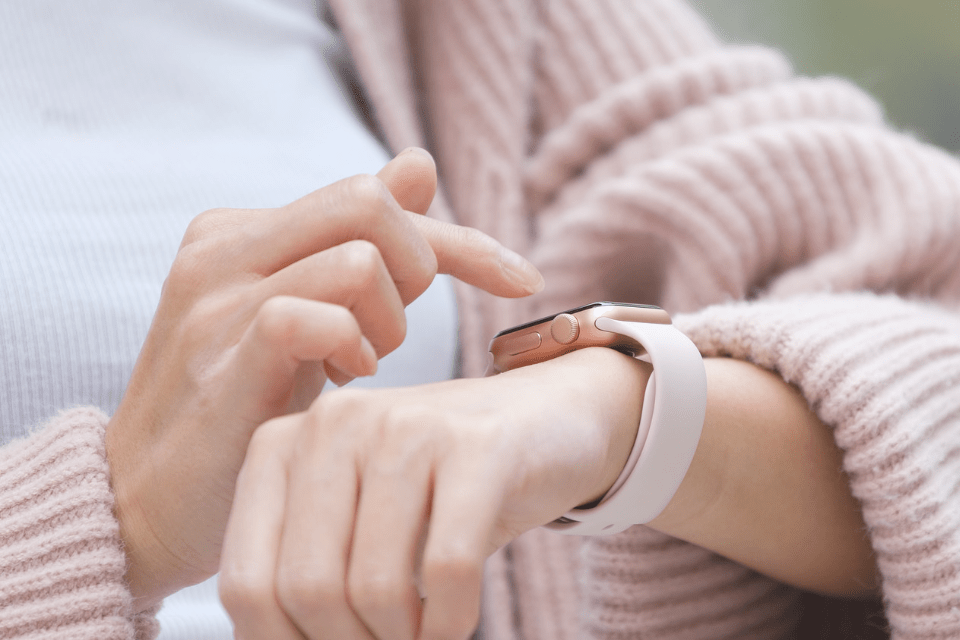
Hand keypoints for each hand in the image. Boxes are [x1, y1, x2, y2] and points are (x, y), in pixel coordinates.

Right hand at [104, 148, 544, 606]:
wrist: (146, 503)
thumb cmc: (242, 407)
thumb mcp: (303, 314)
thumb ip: (356, 244)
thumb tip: (418, 163)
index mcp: (245, 230)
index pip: (376, 196)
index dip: (462, 239)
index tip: (522, 279)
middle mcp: (224, 246)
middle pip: (371, 202)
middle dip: (420, 269)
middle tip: (394, 334)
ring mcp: (216, 298)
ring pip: (358, 259)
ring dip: (390, 321)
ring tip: (362, 365)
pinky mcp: (222, 355)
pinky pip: (316, 316)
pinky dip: (353, 347)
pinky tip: (342, 382)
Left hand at [218, 348, 649, 639]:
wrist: (542, 417)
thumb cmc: (438, 482)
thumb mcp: (356, 513)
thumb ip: (309, 568)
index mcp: (283, 442)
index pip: (247, 584)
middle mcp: (335, 422)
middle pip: (307, 589)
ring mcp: (407, 427)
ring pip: (376, 586)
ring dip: (402, 638)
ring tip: (417, 634)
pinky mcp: (478, 446)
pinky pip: (448, 569)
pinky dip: (450, 622)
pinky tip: (454, 622)